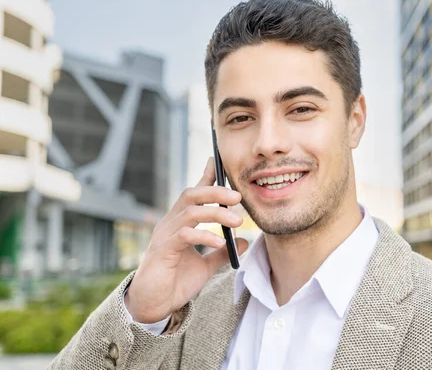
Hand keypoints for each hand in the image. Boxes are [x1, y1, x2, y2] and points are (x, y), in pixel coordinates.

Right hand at [124, 157, 248, 323]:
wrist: (153, 305)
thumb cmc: (175, 283)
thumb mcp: (205, 267)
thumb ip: (222, 252)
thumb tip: (244, 240)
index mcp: (179, 223)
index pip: (194, 194)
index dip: (206, 176)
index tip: (219, 161)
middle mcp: (170, 224)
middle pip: (191, 194)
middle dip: (215, 191)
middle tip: (238, 197)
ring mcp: (165, 236)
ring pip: (190, 211)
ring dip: (216, 213)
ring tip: (237, 221)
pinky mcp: (163, 251)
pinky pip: (185, 235)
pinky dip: (205, 236)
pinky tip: (220, 244)